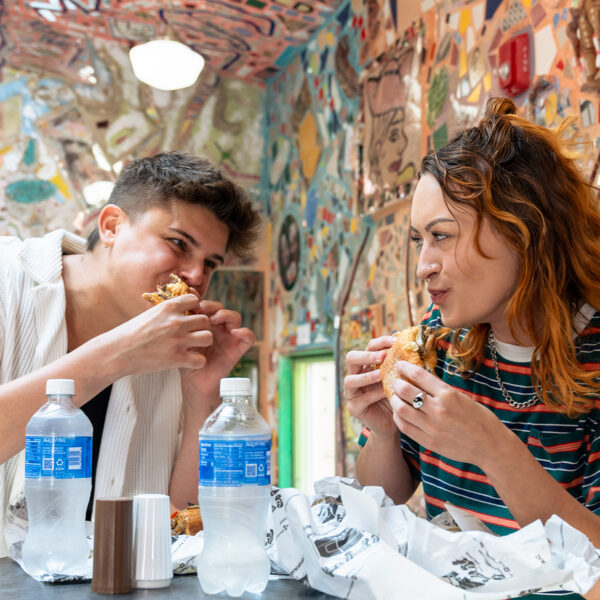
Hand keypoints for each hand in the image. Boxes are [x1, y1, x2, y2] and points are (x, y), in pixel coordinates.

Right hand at [99, 293, 212, 374]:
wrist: (116, 352)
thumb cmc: (130, 333)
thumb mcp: (150, 314)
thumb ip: (167, 311)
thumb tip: (181, 307)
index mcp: (168, 307)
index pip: (194, 299)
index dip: (194, 308)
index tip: (189, 316)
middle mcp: (175, 322)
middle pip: (205, 320)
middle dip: (201, 327)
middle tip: (192, 334)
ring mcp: (177, 340)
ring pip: (208, 337)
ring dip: (202, 343)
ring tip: (193, 347)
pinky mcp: (176, 358)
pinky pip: (201, 360)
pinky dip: (196, 362)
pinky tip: (188, 361)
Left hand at [180, 299, 255, 397]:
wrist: (194, 381)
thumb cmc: (186, 359)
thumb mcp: (182, 339)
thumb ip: (183, 324)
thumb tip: (180, 304)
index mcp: (206, 323)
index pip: (208, 305)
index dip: (203, 301)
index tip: (193, 301)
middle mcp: (219, 327)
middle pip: (221, 308)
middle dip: (212, 306)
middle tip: (202, 309)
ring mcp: (229, 337)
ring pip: (235, 318)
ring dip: (227, 315)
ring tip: (216, 319)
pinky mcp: (238, 348)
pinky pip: (248, 338)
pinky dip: (246, 332)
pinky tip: (236, 332)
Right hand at [344, 336, 398, 438]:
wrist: (399, 421)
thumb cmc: (400, 395)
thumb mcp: (401, 377)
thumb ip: (402, 363)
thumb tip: (412, 343)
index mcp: (367, 364)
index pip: (369, 346)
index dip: (381, 342)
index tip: (396, 342)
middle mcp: (356, 375)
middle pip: (351, 358)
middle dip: (366, 356)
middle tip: (382, 357)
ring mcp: (352, 392)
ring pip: (350, 380)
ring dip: (367, 376)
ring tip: (381, 375)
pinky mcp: (354, 407)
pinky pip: (361, 399)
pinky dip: (374, 394)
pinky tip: (385, 393)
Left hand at [389, 360, 505, 466]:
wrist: (491, 446)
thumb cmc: (479, 418)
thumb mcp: (462, 397)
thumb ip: (440, 389)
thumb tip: (419, 377)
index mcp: (448, 394)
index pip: (419, 375)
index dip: (405, 367)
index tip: (399, 364)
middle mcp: (438, 409)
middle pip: (405, 390)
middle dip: (396, 382)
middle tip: (394, 380)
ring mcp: (432, 427)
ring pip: (401, 409)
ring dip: (394, 399)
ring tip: (394, 396)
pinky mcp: (429, 442)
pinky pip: (404, 427)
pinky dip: (398, 417)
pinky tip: (399, 412)